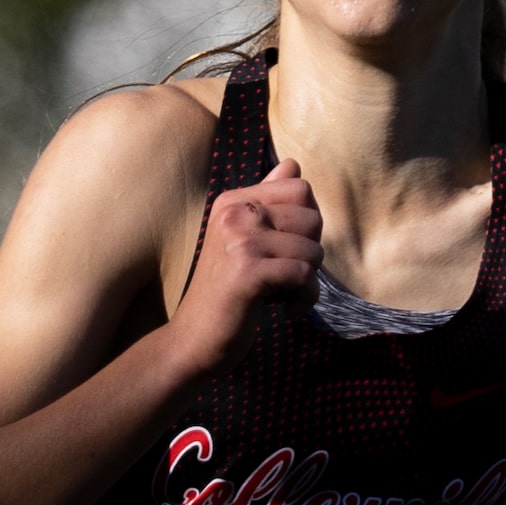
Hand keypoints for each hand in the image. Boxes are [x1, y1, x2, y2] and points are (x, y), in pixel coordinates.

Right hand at [168, 161, 322, 375]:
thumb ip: (267, 202)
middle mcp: (234, 214)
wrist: (193, 341)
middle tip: (285, 277)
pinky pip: (304, 276)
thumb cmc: (225, 293)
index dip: (307, 223)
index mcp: (233, 201)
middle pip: (312, 217)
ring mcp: (239, 241)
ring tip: (282, 295)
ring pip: (313, 250)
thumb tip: (293, 163)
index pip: (300, 187)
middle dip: (310, 252)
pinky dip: (305, 299)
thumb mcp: (243, 241)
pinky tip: (287, 312)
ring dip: (308, 282)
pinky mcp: (247, 273)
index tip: (287, 251)